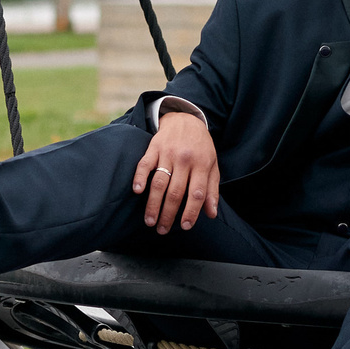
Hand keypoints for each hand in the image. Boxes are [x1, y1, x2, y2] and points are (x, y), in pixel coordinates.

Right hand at [133, 107, 220, 233]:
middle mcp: (184, 159)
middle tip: (162, 230)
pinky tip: (137, 191)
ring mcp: (168, 153)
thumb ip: (211, 190)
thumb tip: (211, 214)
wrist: (186, 119)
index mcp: (201, 165)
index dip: (191, 212)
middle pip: (175, 192)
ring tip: (149, 221)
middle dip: (168, 214)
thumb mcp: (212, 166)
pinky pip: (145, 164)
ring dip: (153, 204)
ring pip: (159, 183)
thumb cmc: (200, 147)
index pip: (197, 193)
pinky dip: (140, 177)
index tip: (185, 226)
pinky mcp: (153, 147)